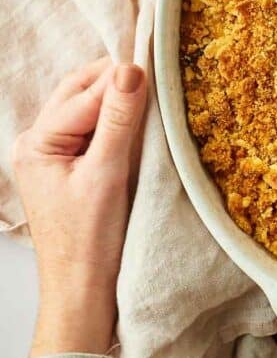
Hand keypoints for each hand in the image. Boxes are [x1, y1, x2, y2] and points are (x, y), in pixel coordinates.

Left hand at [12, 58, 146, 357]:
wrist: (84, 295)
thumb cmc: (90, 243)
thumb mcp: (106, 175)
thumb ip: (117, 120)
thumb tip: (131, 69)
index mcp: (36, 143)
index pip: (83, 94)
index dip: (120, 78)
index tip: (158, 62)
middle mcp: (39, 144)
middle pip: (79, 93)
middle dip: (116, 80)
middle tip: (158, 71)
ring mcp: (55, 158)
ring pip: (88, 109)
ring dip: (118, 99)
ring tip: (154, 92)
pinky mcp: (73, 171)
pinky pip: (95, 131)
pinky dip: (118, 120)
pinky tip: (142, 121)